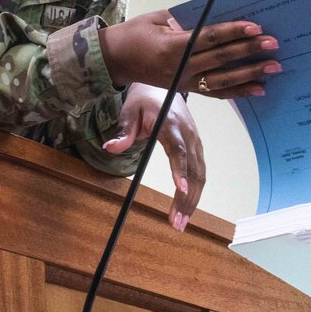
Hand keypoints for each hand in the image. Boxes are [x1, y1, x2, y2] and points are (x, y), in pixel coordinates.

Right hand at [99, 10, 281, 98]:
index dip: (233, 32)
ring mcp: (185, 81)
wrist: (114, 60)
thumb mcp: (157, 19)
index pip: (209, 38)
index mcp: (173, 46)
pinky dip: (238, 91)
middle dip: (248, 51)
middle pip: (221, 59)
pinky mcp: (187, 89)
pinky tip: (258, 88)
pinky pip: (216, 92)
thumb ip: (186, 20)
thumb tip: (217, 19)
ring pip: (223, 80)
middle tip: (273, 45)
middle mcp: (181, 67)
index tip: (255, 27)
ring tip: (273, 68)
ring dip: (250, 74)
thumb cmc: (135, 33)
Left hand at [102, 83, 204, 230]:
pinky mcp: (198, 148)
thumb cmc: (144, 101)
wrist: (164, 88)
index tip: (180, 188)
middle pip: (193, 170)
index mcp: (171, 124)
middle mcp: (188, 134)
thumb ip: (123, 132)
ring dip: (192, 201)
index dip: (180, 169)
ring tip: (180, 223)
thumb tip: (110, 148)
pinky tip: (186, 209)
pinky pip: (200, 173)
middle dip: (186, 198)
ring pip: (200, 175)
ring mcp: (196, 141)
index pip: (178, 149)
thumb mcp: (129, 112)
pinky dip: (195, 193)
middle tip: (176, 222)